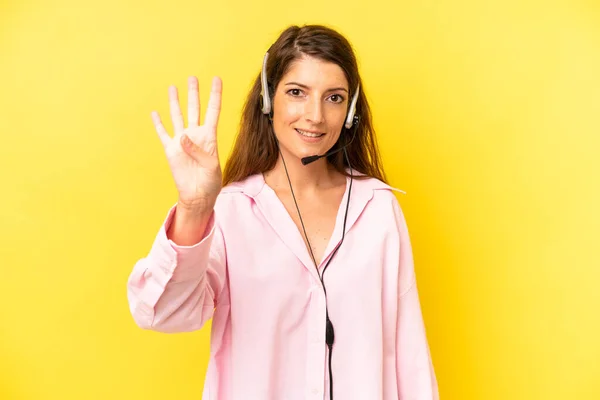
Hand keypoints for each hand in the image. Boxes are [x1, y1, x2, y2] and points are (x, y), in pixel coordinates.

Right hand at [151, 76, 222, 210]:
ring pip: (178, 116)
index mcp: (210, 137)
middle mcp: (195, 135)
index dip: (215, 94)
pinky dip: (158, 123)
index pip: (213, 110)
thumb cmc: (210, 182)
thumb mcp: (211, 166)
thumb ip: (198, 150)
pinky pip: (163, 133)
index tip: (216, 79)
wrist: (197, 195)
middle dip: (193, 93)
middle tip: (192, 78)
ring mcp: (182, 141)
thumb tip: (183, 137)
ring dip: (175, 102)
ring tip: (173, 87)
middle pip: (194, 109)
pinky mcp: (170, 150)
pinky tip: (155, 113)